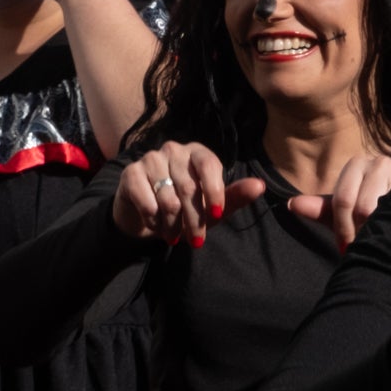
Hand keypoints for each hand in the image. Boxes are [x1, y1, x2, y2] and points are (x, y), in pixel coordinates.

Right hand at [111, 141, 265, 245]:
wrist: (146, 216)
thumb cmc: (185, 209)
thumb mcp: (212, 208)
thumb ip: (234, 197)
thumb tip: (259, 186)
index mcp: (197, 153)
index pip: (209, 165)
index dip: (214, 192)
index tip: (216, 216)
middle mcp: (173, 149)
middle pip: (189, 188)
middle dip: (195, 219)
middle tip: (196, 240)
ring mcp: (150, 159)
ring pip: (167, 198)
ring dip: (172, 224)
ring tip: (173, 235)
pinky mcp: (130, 173)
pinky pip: (146, 201)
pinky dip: (153, 220)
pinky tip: (155, 225)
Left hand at [290, 154, 390, 250]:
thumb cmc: (366, 215)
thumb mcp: (341, 214)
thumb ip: (319, 209)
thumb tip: (291, 204)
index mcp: (356, 164)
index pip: (343, 199)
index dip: (342, 227)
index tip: (345, 246)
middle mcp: (380, 162)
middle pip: (363, 206)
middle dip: (360, 231)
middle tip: (363, 244)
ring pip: (383, 210)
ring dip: (378, 230)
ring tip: (380, 238)